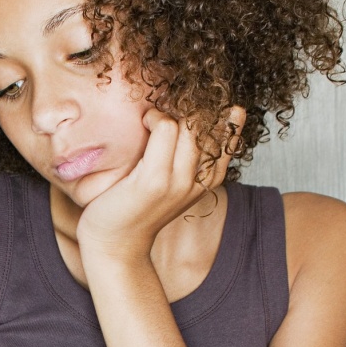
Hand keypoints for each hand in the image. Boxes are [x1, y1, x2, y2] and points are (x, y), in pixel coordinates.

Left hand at [76, 105, 245, 259]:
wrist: (115, 243)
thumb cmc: (136, 207)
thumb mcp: (169, 179)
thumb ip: (185, 154)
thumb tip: (192, 114)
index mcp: (210, 180)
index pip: (230, 132)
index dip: (215, 111)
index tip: (192, 105)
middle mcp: (200, 181)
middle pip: (210, 123)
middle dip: (192, 106)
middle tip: (168, 103)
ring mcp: (178, 181)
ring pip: (189, 123)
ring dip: (170, 110)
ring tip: (153, 118)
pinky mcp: (154, 179)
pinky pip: (166, 128)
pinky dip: (155, 117)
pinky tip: (145, 122)